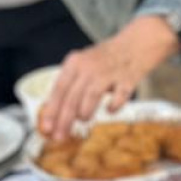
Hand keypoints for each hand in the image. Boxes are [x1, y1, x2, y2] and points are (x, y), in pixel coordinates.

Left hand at [37, 15, 180, 139]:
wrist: (135, 44)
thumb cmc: (104, 60)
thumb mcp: (82, 64)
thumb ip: (69, 86)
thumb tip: (54, 114)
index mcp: (75, 63)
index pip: (59, 89)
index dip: (52, 110)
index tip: (46, 128)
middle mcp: (90, 67)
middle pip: (73, 97)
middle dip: (64, 120)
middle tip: (60, 137)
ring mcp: (109, 72)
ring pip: (91, 96)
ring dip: (85, 112)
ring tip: (84, 119)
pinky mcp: (127, 79)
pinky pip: (119, 97)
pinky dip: (113, 106)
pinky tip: (109, 110)